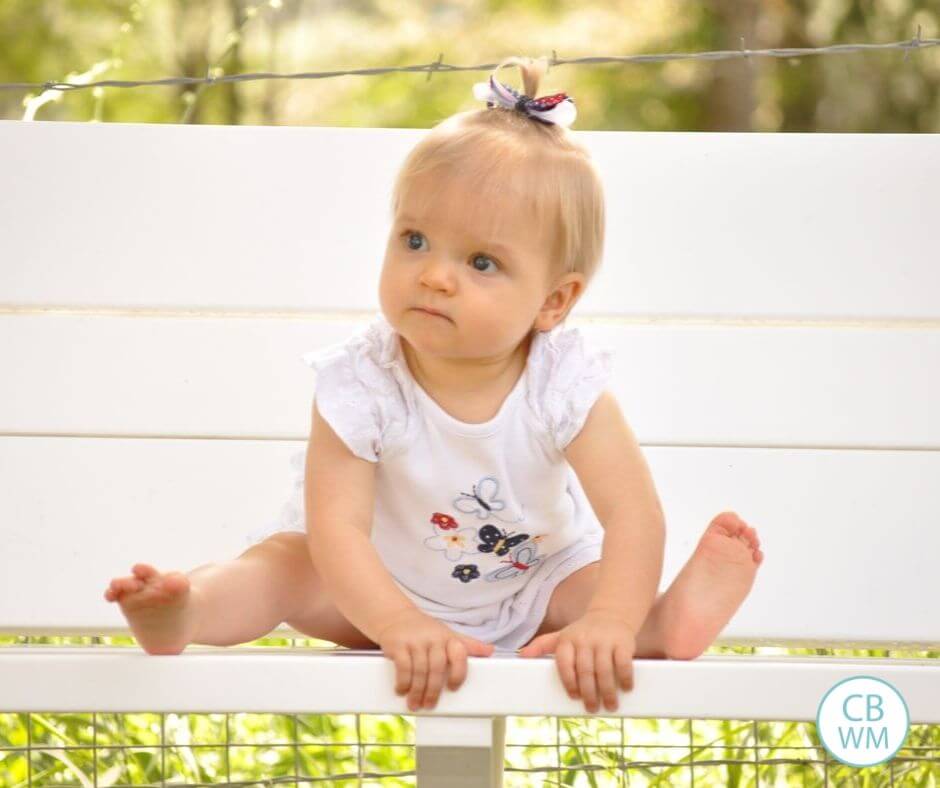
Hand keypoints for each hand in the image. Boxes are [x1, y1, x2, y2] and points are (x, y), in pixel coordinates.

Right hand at [375, 609, 494, 710]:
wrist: (396, 616)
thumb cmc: (426, 630)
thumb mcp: (448, 634)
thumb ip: (467, 644)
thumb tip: (490, 651)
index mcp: (448, 637)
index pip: (460, 654)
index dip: (459, 673)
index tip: (453, 688)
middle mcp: (433, 638)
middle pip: (437, 668)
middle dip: (433, 691)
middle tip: (429, 705)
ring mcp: (415, 641)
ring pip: (420, 670)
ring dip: (417, 691)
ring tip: (415, 703)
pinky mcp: (398, 644)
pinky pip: (403, 667)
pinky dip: (403, 682)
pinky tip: (402, 690)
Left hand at [516, 609, 636, 712]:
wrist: (611, 613)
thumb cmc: (583, 632)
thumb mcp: (561, 636)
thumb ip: (542, 645)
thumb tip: (521, 656)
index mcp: (568, 640)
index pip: (564, 663)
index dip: (569, 682)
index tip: (574, 697)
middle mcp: (585, 639)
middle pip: (585, 671)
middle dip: (589, 693)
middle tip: (591, 708)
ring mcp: (605, 641)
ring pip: (604, 670)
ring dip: (607, 691)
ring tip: (609, 705)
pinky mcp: (623, 643)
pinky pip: (624, 663)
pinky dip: (625, 678)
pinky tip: (625, 689)